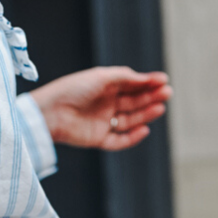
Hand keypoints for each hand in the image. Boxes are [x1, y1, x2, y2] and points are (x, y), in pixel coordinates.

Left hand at [30, 67, 170, 150]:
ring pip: (130, 120)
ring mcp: (103, 122)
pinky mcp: (99, 139)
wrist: (50, 112)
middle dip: (151, 97)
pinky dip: (133, 137)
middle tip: (167, 94)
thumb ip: (126, 78)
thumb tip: (148, 79)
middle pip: (134, 102)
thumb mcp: (101, 77)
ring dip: (145, 114)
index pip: (132, 85)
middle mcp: (106, 104)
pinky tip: (144, 129)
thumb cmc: (72, 89)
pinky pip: (120, 140)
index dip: (148, 83)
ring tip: (160, 108)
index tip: (164, 81)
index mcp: (105, 87)